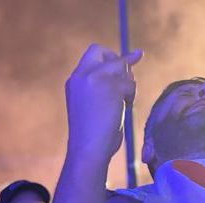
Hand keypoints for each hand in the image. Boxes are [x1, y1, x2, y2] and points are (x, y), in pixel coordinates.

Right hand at [65, 44, 142, 161]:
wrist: (88, 148)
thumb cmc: (92, 135)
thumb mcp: (91, 106)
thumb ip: (102, 87)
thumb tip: (127, 74)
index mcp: (74, 81)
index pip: (92, 55)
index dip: (109, 58)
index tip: (124, 64)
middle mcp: (82, 75)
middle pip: (103, 51)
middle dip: (119, 60)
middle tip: (128, 79)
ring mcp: (95, 78)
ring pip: (121, 67)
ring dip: (128, 84)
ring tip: (125, 103)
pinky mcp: (110, 86)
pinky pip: (129, 83)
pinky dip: (131, 95)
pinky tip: (125, 107)